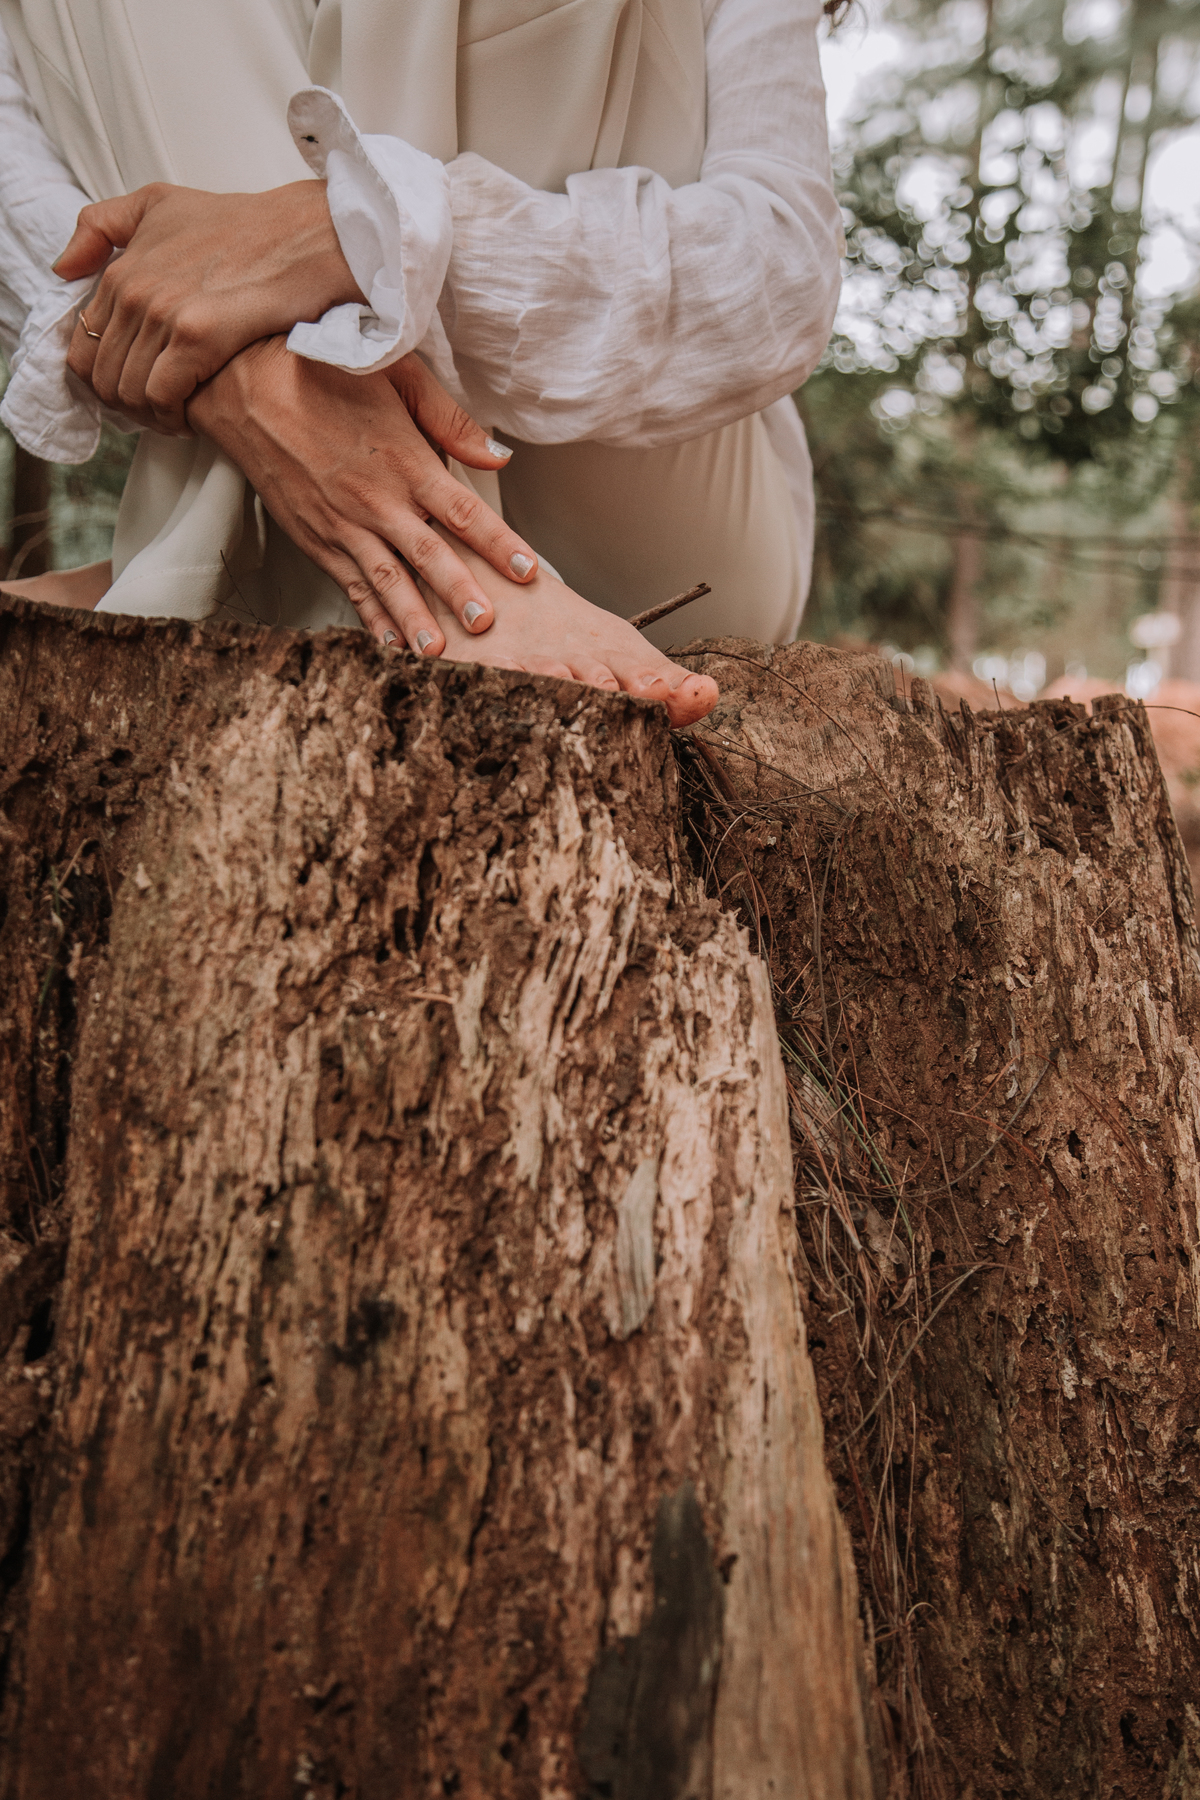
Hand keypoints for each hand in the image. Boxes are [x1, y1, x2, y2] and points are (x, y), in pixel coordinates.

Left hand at [56, 182, 360, 432]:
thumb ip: (103, 226)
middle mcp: (134, 291)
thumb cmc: (244, 224)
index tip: (139, 387)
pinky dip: (173, 416)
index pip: (83, 348)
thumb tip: (64, 270)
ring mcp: (163, 313)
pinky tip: (192, 416)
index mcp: (122, 270)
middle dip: (129, 405)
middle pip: (105, 378)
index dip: (109, 380)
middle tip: (161, 410)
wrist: (304, 236)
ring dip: (152, 416)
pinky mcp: (198, 335)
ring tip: (178, 416)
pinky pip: (161, 397)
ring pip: (130, 394)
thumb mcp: (160, 204)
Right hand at [186, 336, 537, 650]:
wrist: (243, 383)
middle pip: (427, 555)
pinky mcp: (315, 538)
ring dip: (413, 618)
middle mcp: (375, 499)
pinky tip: (390, 643)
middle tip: (486, 625)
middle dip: (458, 593)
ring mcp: (342, 524)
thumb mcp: (396, 373)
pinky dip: (370, 617)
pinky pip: (349, 584)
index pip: (462, 510)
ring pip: (386, 580)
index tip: (527, 571)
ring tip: (438, 654)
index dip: (497, 542)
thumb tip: (498, 458)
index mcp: (403, 460)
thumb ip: (449, 420)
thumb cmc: (325, 369)